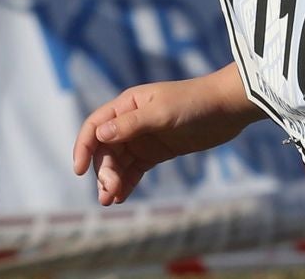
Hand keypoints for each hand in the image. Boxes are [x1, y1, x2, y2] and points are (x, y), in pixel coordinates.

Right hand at [71, 65, 259, 205]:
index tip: (79, 170)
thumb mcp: (161, 113)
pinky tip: (121, 197)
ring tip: (110, 200)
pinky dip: (127, 182)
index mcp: (126, 105)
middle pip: (106, 149)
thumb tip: (100, 135)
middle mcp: (130, 121)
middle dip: (104, 171)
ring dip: (112, 179)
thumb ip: (131, 124)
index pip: (95, 126)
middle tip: (109, 192)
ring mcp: (143, 138)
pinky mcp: (157, 152)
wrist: (226, 108)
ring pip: (119, 161)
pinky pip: (135, 169)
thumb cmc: (193, 103)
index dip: (84, 147)